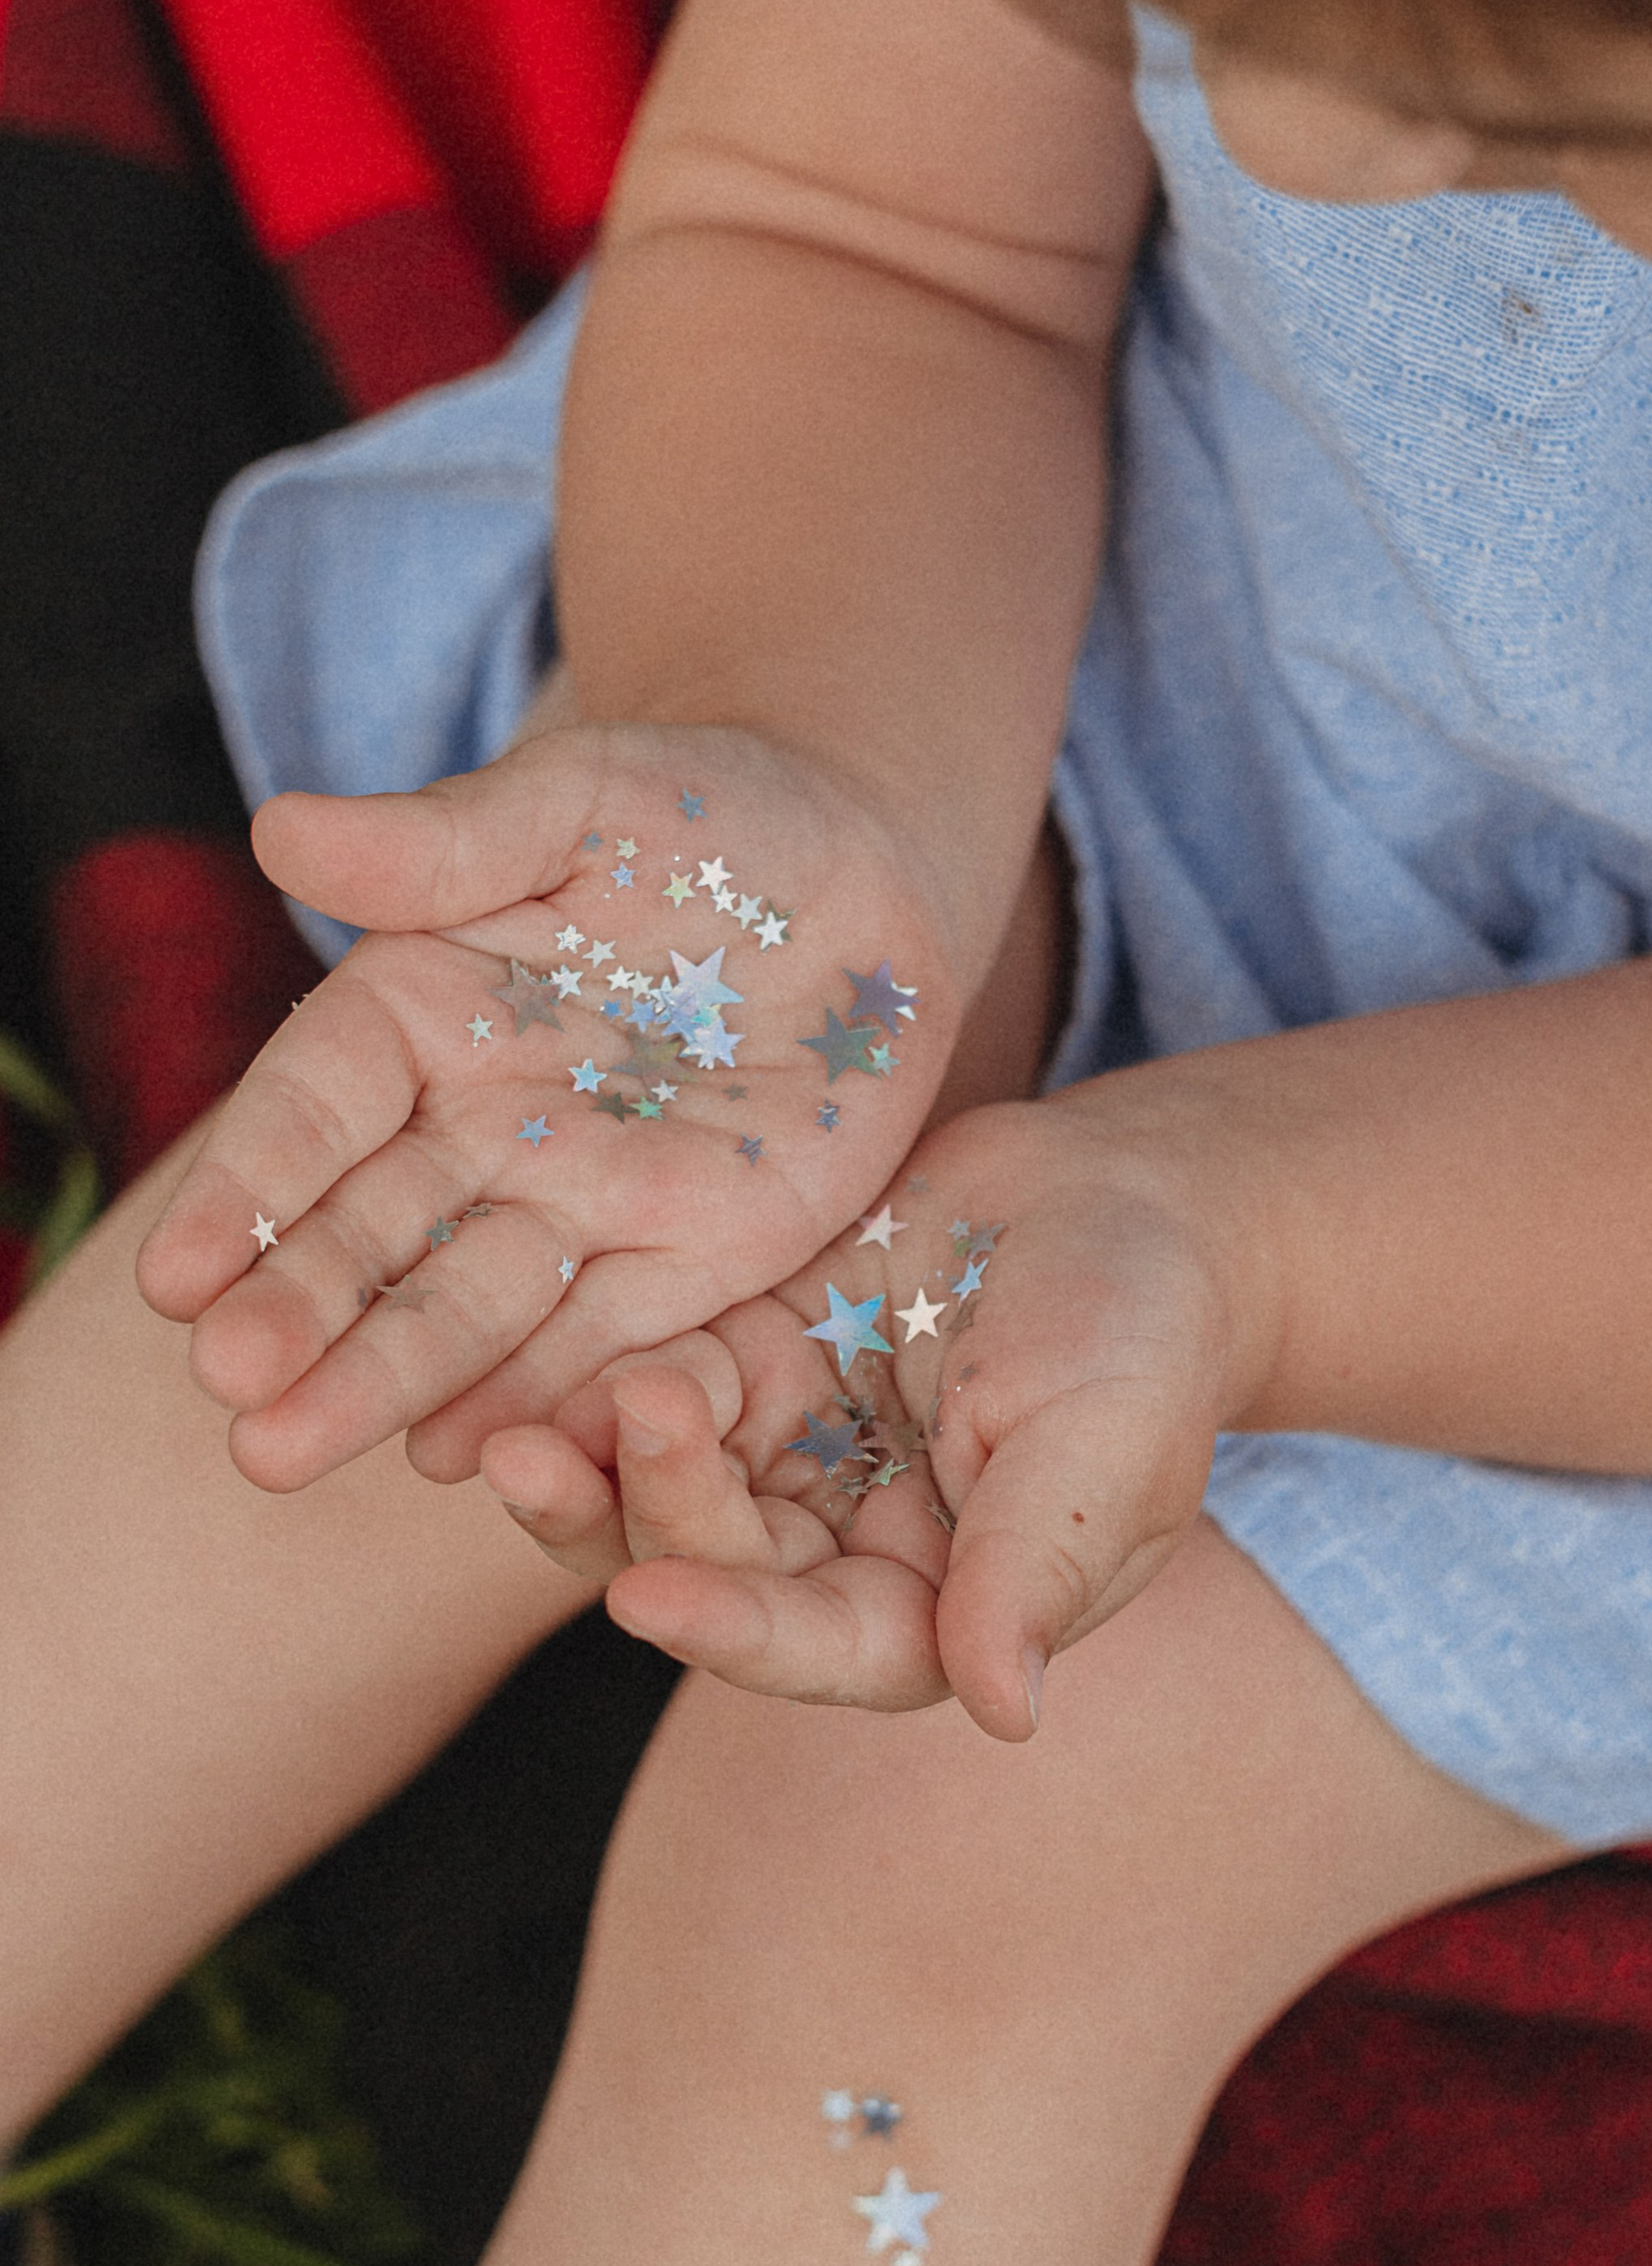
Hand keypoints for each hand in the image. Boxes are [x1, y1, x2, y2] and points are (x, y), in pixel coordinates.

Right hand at [136, 724, 956, 1489]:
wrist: (864, 872)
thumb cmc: (703, 813)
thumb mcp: (580, 804)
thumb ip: (445, 840)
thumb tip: (281, 826)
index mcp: (418, 1011)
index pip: (313, 1111)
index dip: (248, 1192)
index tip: (175, 1278)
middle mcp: (475, 1125)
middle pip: (370, 1233)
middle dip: (299, 1316)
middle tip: (232, 1397)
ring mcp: (579, 1200)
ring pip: (467, 1307)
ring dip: (384, 1382)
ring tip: (290, 1458)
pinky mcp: (690, 1255)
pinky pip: (604, 1337)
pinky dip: (537, 1398)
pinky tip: (460, 1460)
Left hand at [480, 1091, 1239, 1741]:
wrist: (1123, 1194)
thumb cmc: (1148, 1327)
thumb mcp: (1111, 1438)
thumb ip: (1037, 1563)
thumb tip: (1006, 1710)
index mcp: (940, 1609)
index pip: (823, 1647)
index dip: (732, 1629)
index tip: (647, 1596)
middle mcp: (846, 1556)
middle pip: (712, 1572)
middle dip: (630, 1522)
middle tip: (543, 1457)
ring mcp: (788, 1461)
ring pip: (657, 1497)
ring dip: (585, 1470)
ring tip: (515, 1424)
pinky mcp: (747, 1363)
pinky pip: (651, 1388)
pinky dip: (593, 1383)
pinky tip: (538, 1358)